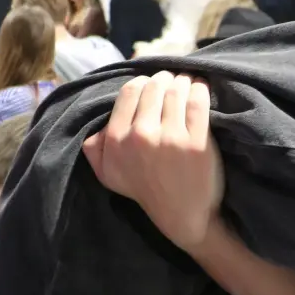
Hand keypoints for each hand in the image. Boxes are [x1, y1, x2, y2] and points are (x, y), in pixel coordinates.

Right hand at [82, 71, 222, 251]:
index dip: (143, 83)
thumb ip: (94, 148)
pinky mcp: (197, 141)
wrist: (182, 215)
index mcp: (116, 139)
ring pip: (176, 90)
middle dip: (165, 79)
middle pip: (154, 86)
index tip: (153, 86)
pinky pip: (197, 100)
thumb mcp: (107, 174)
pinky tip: (200, 87)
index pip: (129, 91)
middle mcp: (141, 135)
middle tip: (173, 82)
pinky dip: (200, 88)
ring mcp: (170, 138)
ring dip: (183, 80)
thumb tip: (98, 124)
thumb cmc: (145, 190)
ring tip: (187, 83)